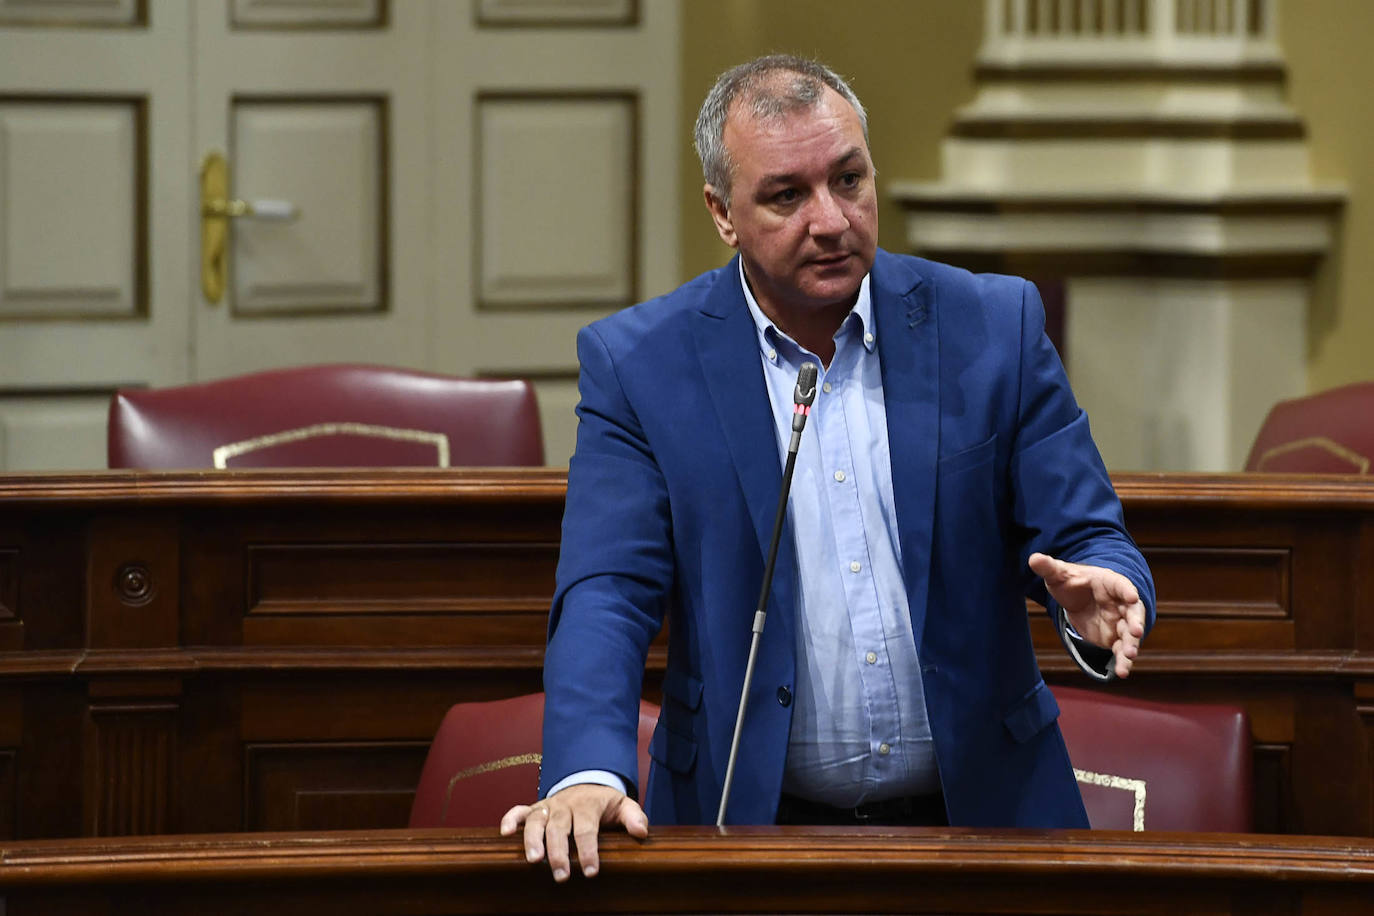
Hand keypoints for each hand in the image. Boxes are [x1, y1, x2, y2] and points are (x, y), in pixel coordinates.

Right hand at [499, 783, 648, 881]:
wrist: (587, 782)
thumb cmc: (604, 803)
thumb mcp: (623, 805)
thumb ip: (633, 817)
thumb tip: (641, 832)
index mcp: (588, 805)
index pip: (587, 829)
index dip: (589, 851)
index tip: (591, 871)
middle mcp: (565, 805)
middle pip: (559, 828)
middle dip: (559, 852)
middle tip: (561, 875)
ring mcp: (548, 806)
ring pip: (537, 821)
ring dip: (532, 839)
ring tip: (534, 860)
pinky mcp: (535, 808)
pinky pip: (519, 810)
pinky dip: (510, 819)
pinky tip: (505, 833)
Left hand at [1029, 552, 1145, 678]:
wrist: (1076, 597)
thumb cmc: (1070, 582)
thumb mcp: (1058, 574)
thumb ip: (1048, 567)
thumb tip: (1033, 558)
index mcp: (1109, 582)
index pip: (1121, 584)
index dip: (1126, 590)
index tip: (1132, 597)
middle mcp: (1120, 602)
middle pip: (1133, 612)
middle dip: (1136, 621)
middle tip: (1136, 631)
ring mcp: (1119, 621)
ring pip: (1129, 634)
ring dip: (1131, 644)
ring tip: (1129, 656)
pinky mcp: (1114, 638)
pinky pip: (1121, 649)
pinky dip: (1122, 660)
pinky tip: (1122, 672)